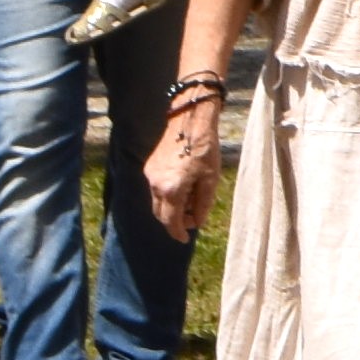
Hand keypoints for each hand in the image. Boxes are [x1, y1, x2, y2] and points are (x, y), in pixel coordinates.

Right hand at [144, 87, 221, 237]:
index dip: (178, 232)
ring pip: (157, 201)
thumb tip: (197, 222)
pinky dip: (167, 195)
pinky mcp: (149, 167)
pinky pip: (156, 189)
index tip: (186, 239)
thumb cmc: (205, 149)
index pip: (170, 221)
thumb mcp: (210, 180)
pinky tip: (183, 188)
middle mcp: (155, 184)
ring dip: (171, 208)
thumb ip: (202, 204)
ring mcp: (150, 175)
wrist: (189, 121)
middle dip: (175, 222)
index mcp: (171, 190)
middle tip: (192, 220)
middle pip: (161, 214)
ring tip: (191, 201)